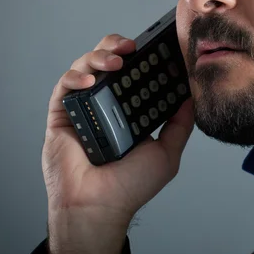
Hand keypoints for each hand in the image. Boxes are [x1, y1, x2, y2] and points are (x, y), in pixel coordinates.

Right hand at [43, 34, 194, 226]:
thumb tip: (192, 96)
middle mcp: (106, 105)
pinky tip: (89, 81)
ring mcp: (84, 107)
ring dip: (99, 56)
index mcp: (129, 110)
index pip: (134, 73)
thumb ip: (180, 124)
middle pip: (108, 61)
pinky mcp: (61, 114)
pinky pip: (64, 87)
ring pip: (86, 67)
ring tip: (114, 61)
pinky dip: (75, 78)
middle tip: (131, 46)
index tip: (156, 47)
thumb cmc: (130, 186)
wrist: (98, 207)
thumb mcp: (167, 152)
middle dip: (118, 46)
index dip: (143, 57)